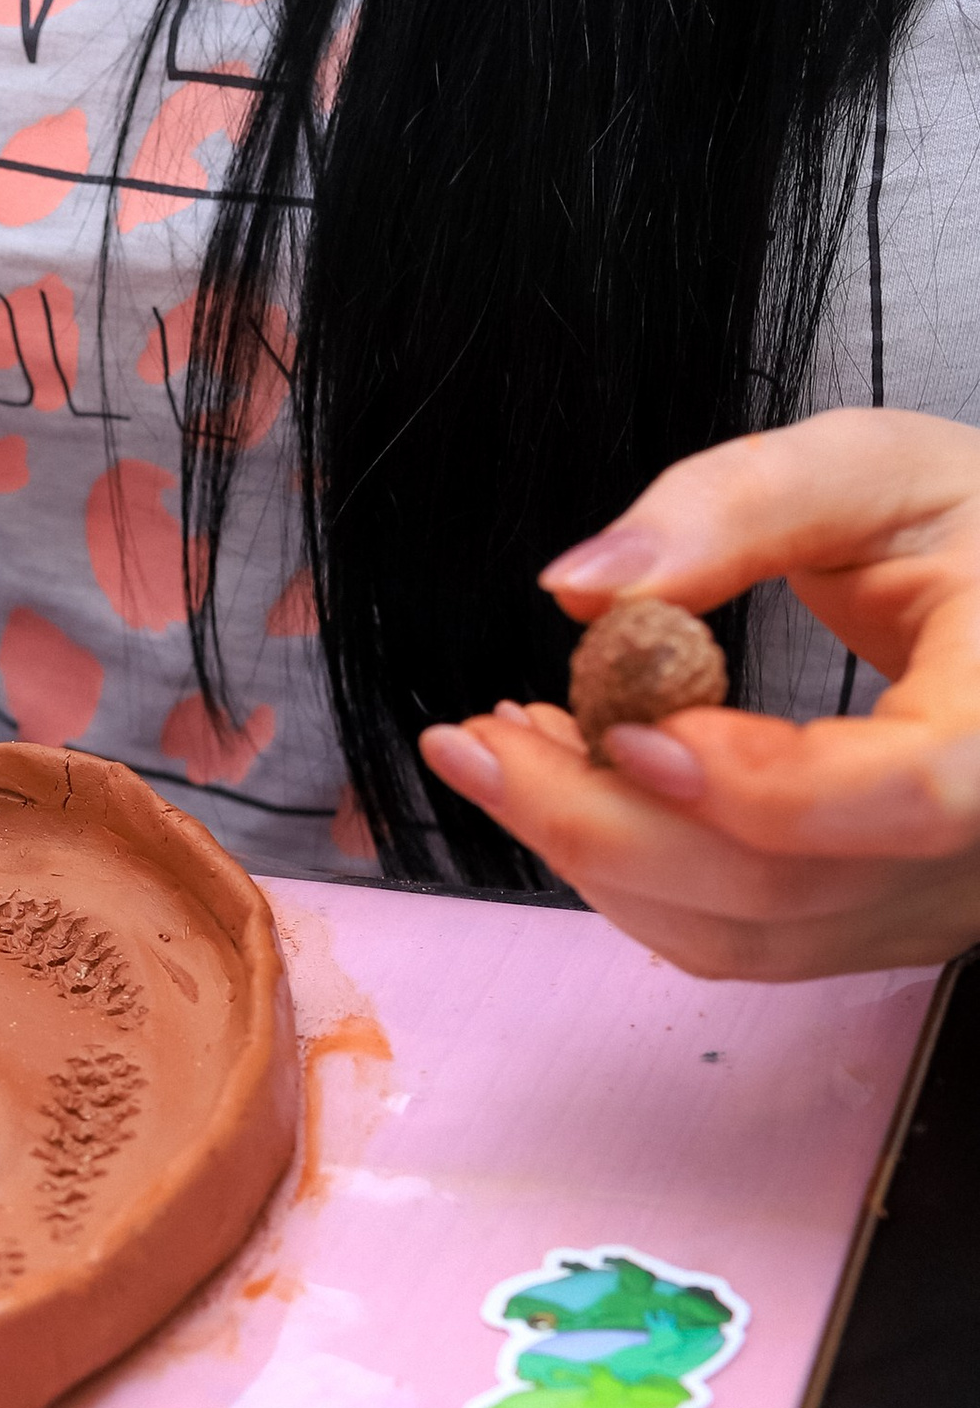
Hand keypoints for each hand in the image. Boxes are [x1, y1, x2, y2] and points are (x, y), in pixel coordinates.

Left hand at [417, 409, 979, 978]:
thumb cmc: (969, 531)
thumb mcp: (877, 471)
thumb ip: (738, 505)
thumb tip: (588, 582)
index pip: (909, 791)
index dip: (760, 785)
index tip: (627, 732)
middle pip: (780, 885)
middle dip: (598, 820)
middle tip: (476, 742)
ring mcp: (929, 903)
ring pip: (739, 932)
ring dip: (593, 852)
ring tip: (508, 751)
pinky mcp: (871, 925)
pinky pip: (735, 937)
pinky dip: (631, 875)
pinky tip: (574, 788)